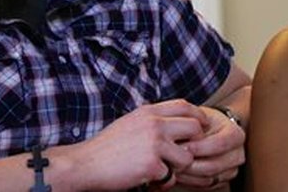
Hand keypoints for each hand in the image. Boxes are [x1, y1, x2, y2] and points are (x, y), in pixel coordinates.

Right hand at [61, 99, 207, 190]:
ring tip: (161, 169)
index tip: (202, 125)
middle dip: (195, 143)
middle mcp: (154, 125)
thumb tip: (173, 120)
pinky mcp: (152, 166)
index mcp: (148, 112)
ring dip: (178, 167)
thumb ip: (151, 118)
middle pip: (194, 128)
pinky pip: (171, 176)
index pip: (184, 106)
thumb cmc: (106, 146)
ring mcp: (154, 145)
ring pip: (187, 156)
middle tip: (186, 153)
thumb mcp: (130, 122)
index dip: (198, 115)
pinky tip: (147, 178)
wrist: (85, 164)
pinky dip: (162, 181)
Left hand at [174, 106, 244, 189]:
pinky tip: (178, 173)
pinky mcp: (222, 182)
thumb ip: (194, 126)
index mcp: (236, 135)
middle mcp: (238, 155)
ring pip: (209, 179)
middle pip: (214, 165)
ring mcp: (231, 170)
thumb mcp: (201, 117)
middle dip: (191, 164)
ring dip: (188, 175)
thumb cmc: (203, 122)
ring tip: (173, 167)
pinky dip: (189, 181)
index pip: (221, 143)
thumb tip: (182, 142)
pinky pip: (205, 186)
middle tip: (174, 160)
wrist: (210, 129)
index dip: (201, 147)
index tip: (184, 146)